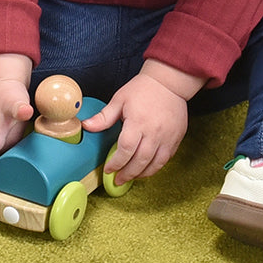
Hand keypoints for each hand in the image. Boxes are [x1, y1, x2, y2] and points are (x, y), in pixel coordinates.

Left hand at [81, 65, 191, 184]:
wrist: (169, 82)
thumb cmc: (143, 89)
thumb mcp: (119, 100)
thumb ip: (104, 117)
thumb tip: (86, 126)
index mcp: (138, 122)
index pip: (126, 149)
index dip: (116, 163)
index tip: (108, 169)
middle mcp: (154, 132)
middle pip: (140, 161)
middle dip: (127, 173)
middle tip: (118, 180)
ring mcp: (167, 137)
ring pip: (155, 164)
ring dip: (142, 174)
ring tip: (131, 177)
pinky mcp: (176, 139)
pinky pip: (166, 159)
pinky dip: (155, 167)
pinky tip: (146, 168)